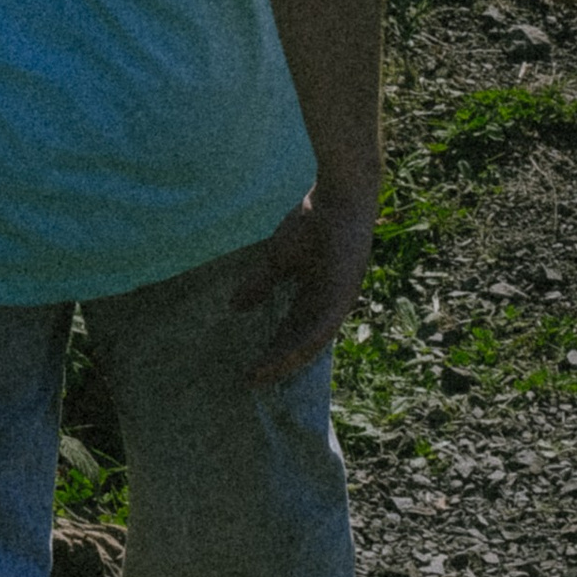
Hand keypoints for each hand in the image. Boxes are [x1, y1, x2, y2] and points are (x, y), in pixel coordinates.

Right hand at [229, 178, 378, 385]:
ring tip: (261, 375)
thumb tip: (234, 306)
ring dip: (286, 360)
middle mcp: (331, 305)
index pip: (294, 330)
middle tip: (250, 381)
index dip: (273, 349)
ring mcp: (339, 302)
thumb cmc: (314, 220)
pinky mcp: (343, 296)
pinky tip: (281, 357)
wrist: (340, 195)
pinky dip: (300, 345)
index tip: (250, 366)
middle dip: (276, 362)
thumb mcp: (278, 256)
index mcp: (318, 295)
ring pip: (312, 342)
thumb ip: (259, 282)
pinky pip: (321, 329)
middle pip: (301, 342)